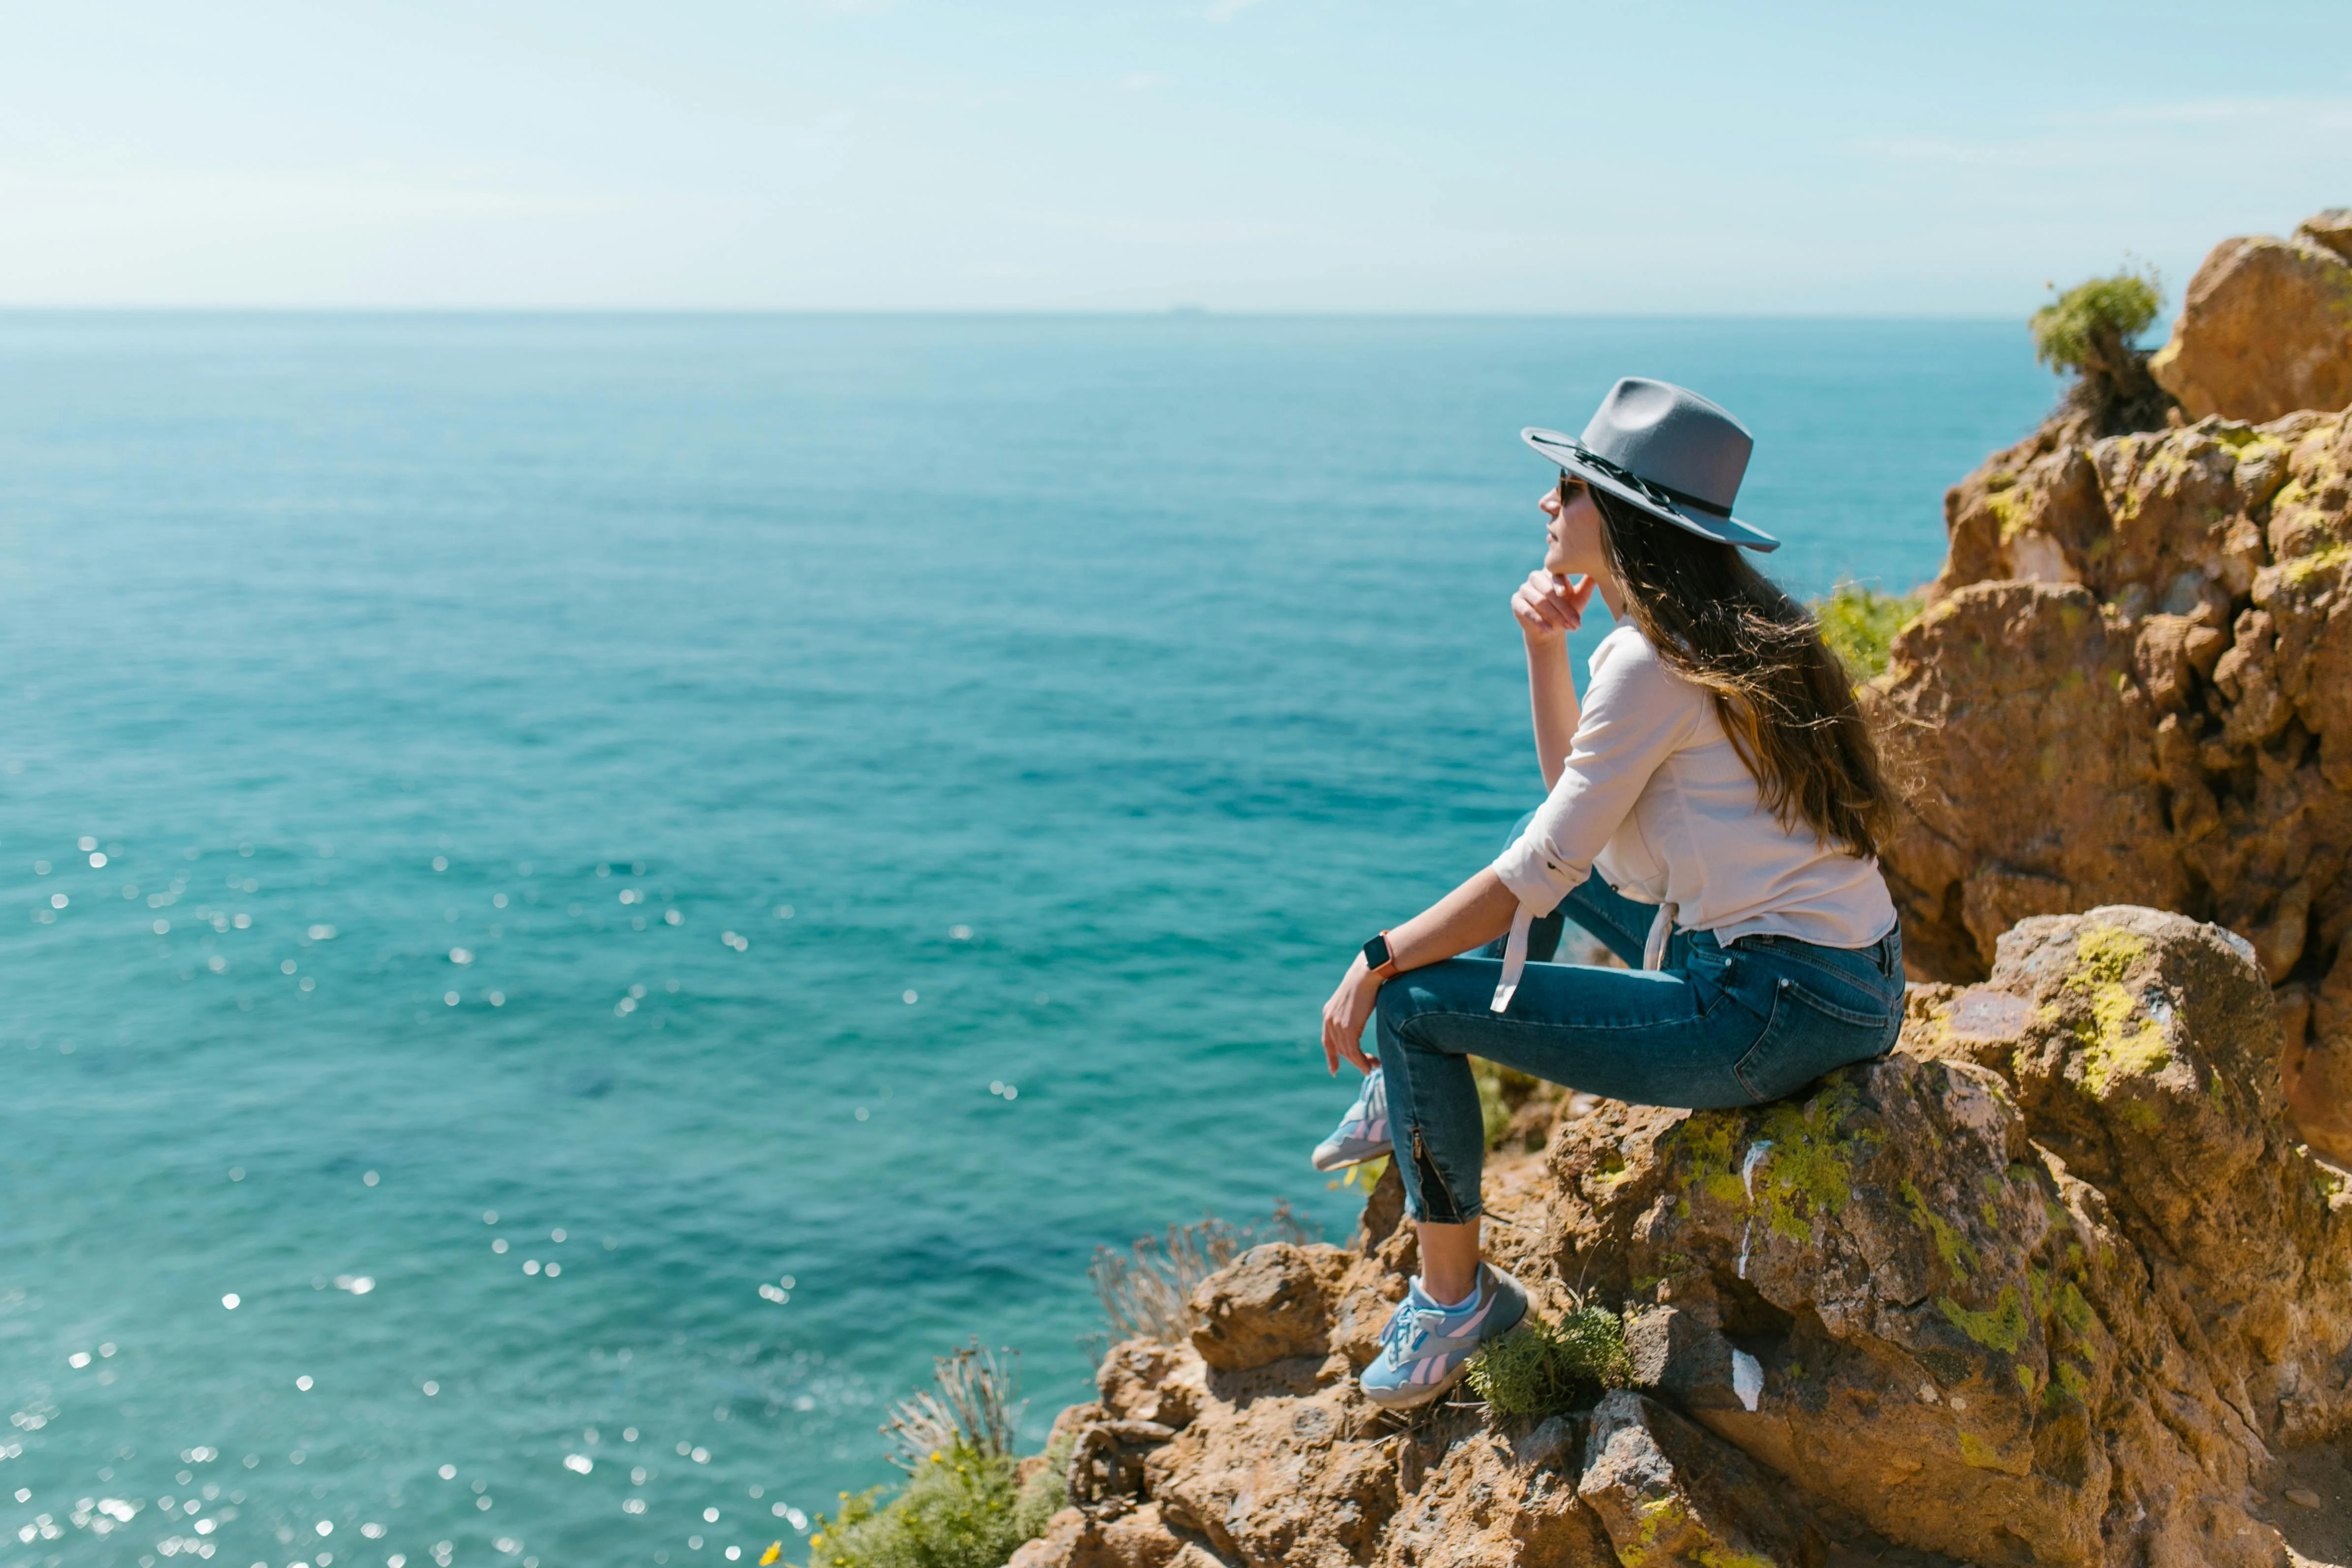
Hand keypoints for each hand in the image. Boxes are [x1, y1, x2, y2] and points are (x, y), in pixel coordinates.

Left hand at [1320, 953, 1378, 1075]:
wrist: (1367, 973)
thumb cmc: (1366, 983)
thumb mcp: (1353, 1001)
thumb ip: (1351, 1014)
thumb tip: (1357, 1022)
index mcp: (1328, 1014)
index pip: (1327, 1042)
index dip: (1331, 1057)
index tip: (1333, 1071)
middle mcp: (1329, 1020)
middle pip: (1340, 1049)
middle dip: (1355, 1061)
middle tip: (1369, 1067)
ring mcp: (1337, 1024)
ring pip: (1348, 1052)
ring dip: (1361, 1063)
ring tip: (1374, 1066)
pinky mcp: (1348, 1027)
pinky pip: (1353, 1051)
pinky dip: (1361, 1061)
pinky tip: (1370, 1066)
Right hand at [1511, 569, 1594, 645]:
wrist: (1551, 629)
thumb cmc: (1567, 610)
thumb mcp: (1580, 597)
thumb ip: (1588, 583)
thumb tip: (1602, 568)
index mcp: (1551, 571)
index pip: (1555, 573)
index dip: (1561, 583)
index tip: (1568, 593)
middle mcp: (1535, 577)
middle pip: (1547, 590)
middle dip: (1563, 608)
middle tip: (1576, 622)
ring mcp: (1524, 589)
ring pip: (1539, 601)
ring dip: (1554, 616)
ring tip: (1567, 627)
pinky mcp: (1516, 602)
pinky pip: (1526, 610)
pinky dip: (1538, 621)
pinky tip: (1549, 629)